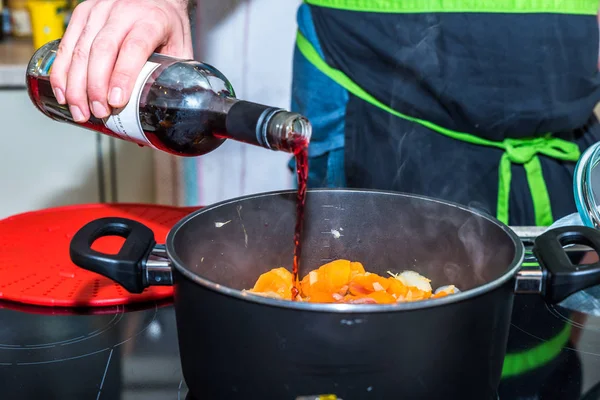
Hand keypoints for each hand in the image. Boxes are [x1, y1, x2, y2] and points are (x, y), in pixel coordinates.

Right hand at [49, 0, 193, 121]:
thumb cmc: (168, 24)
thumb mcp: (180, 48)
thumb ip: (174, 78)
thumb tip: (162, 117)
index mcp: (152, 21)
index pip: (134, 48)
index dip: (123, 76)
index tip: (116, 101)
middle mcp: (124, 12)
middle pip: (103, 50)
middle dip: (96, 86)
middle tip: (98, 113)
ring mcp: (100, 10)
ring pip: (81, 48)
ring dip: (76, 84)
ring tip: (79, 111)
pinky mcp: (83, 13)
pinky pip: (67, 43)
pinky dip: (62, 71)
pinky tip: (63, 92)